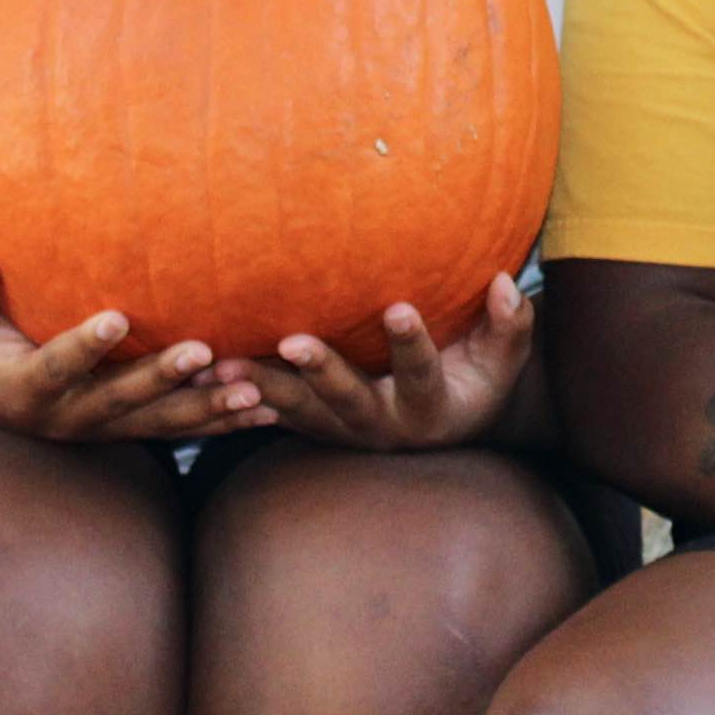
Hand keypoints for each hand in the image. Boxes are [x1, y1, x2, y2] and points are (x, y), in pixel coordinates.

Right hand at [0, 241, 272, 441]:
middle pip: (119, 400)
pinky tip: (266, 410)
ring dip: (206, 409)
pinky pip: (176, 428)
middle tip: (203, 351)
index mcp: (24, 388)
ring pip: (157, 423)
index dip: (85, 345)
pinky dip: (218, 422)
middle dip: (162, 378)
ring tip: (253, 393)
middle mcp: (67, 417)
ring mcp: (100, 428)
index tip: (117, 317)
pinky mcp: (126, 428)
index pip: (56, 367)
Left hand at [231, 275, 534, 450]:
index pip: (421, 373)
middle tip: (292, 340)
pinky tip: (204, 375)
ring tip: (221, 365)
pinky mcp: (313, 426)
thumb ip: (510, 325)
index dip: (411, 343)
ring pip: (297, 413)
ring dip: (261, 388)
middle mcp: (380, 426)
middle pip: (347, 401)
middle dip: (320, 372)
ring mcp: (341, 430)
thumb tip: (509, 284)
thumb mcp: (504, 360)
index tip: (399, 307)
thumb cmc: (479, 380)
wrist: (445, 427)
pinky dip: (242, 398)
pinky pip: (274, 414)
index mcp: (429, 409)